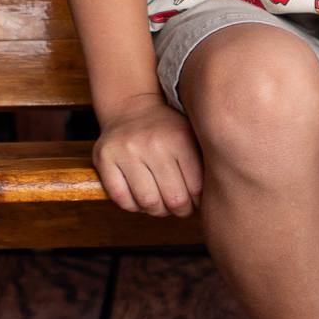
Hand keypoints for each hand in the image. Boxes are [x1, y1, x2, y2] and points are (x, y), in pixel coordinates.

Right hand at [91, 92, 202, 216]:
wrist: (131, 107)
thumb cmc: (167, 130)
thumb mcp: (191, 137)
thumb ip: (203, 164)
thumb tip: (214, 202)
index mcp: (179, 139)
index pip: (196, 188)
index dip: (198, 203)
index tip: (196, 202)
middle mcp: (153, 144)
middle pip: (174, 199)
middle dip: (180, 210)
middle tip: (180, 208)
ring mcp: (126, 151)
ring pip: (147, 202)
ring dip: (157, 210)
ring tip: (161, 204)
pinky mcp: (104, 158)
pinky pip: (121, 199)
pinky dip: (134, 206)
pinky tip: (141, 199)